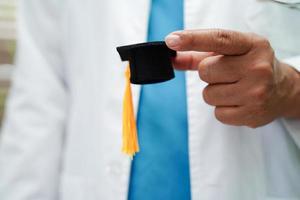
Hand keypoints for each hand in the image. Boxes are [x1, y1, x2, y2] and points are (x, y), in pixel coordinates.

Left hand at [165, 29, 299, 127]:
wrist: (283, 90)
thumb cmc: (251, 67)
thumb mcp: (231, 53)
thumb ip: (199, 55)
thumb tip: (172, 59)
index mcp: (253, 45)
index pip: (219, 39)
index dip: (193, 39)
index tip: (171, 41)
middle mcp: (257, 67)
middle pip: (205, 70)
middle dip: (208, 73)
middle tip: (226, 74)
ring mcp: (256, 92)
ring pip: (208, 94)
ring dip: (214, 92)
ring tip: (233, 89)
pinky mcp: (252, 114)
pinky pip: (217, 113)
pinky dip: (222, 109)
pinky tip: (237, 102)